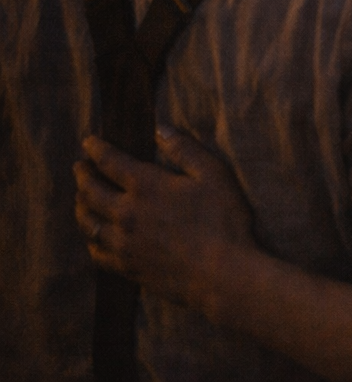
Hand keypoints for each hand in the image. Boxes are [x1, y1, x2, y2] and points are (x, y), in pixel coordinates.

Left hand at [74, 128, 254, 308]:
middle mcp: (126, 213)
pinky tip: (94, 237)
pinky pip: (96, 252)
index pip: (111, 162)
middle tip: (79, 167)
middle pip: (91, 191)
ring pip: (88, 222)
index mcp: (147, 186)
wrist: (220, 273)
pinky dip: (90, 240)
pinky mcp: (126, 266)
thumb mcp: (214, 175)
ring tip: (80, 198)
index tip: (88, 142)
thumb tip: (160, 129)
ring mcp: (123, 242)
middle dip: (82, 175)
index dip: (97, 149)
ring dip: (80, 206)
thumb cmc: (223, 220)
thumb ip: (185, 150)